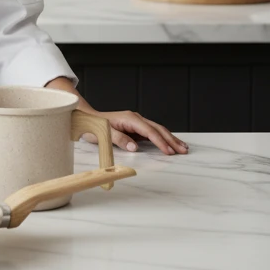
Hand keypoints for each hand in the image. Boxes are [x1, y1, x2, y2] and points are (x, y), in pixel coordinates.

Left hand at [45, 76, 187, 154]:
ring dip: (170, 139)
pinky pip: (152, 132)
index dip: (160, 142)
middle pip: (158, 129)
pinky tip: (170, 144)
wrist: (86, 117)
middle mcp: (135, 118)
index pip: (149, 131)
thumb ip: (119, 139)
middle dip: (172, 140)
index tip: (169, 152)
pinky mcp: (135, 126)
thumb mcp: (103, 133)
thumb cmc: (93, 125)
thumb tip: (134, 147)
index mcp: (130, 118)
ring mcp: (136, 121)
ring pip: (157, 130)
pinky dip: (163, 138)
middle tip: (184, 150)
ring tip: (183, 148)